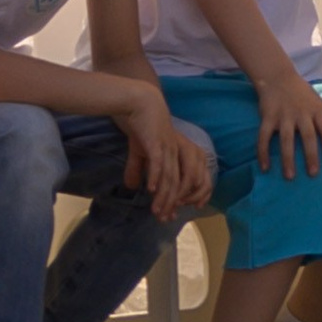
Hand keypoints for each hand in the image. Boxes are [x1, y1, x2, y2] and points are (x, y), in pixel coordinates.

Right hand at [119, 90, 214, 220]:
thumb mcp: (141, 151)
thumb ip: (138, 169)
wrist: (140, 102)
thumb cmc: (142, 126)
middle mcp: (178, 151)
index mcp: (180, 153)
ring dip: (164, 196)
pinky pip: (158, 162)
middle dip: (172, 203)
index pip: (189, 180)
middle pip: (180, 183)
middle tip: (164, 219)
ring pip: (170, 176)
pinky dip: (156, 176)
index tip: (174, 215)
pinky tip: (152, 190)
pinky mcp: (157, 142)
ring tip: (157, 211)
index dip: (184, 198)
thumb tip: (132, 187)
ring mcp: (169, 147)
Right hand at [255, 68, 321, 180]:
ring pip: (286, 139)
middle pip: (308, 136)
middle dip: (311, 155)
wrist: (279, 77)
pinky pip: (264, 137)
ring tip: (290, 177)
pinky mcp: (268, 117)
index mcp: (318, 110)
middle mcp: (302, 112)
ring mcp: (284, 115)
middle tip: (313, 174)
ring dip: (288, 159)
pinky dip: (263, 153)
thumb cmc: (305, 96)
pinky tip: (265, 168)